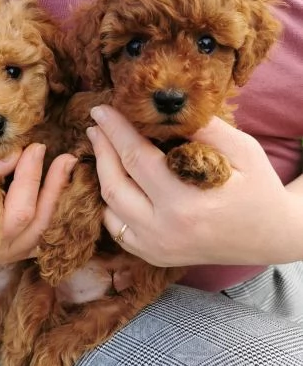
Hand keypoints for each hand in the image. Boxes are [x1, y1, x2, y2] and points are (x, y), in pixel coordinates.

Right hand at [0, 145, 76, 264]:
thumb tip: (15, 154)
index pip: (18, 211)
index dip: (30, 178)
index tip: (35, 148)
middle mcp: (2, 252)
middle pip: (40, 223)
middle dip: (54, 188)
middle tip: (66, 158)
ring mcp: (16, 254)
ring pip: (49, 230)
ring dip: (61, 198)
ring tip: (70, 168)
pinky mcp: (24, 248)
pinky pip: (49, 232)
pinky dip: (60, 211)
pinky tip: (68, 187)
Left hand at [86, 105, 301, 266]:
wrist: (269, 236)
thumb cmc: (257, 189)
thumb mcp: (242, 151)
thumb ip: (205, 128)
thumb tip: (166, 109)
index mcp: (186, 203)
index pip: (136, 158)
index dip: (115, 130)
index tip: (102, 110)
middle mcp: (164, 230)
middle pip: (114, 184)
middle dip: (101, 149)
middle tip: (96, 125)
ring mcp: (155, 248)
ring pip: (109, 208)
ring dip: (100, 175)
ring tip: (101, 148)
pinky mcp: (153, 256)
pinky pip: (116, 228)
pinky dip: (109, 203)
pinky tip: (112, 181)